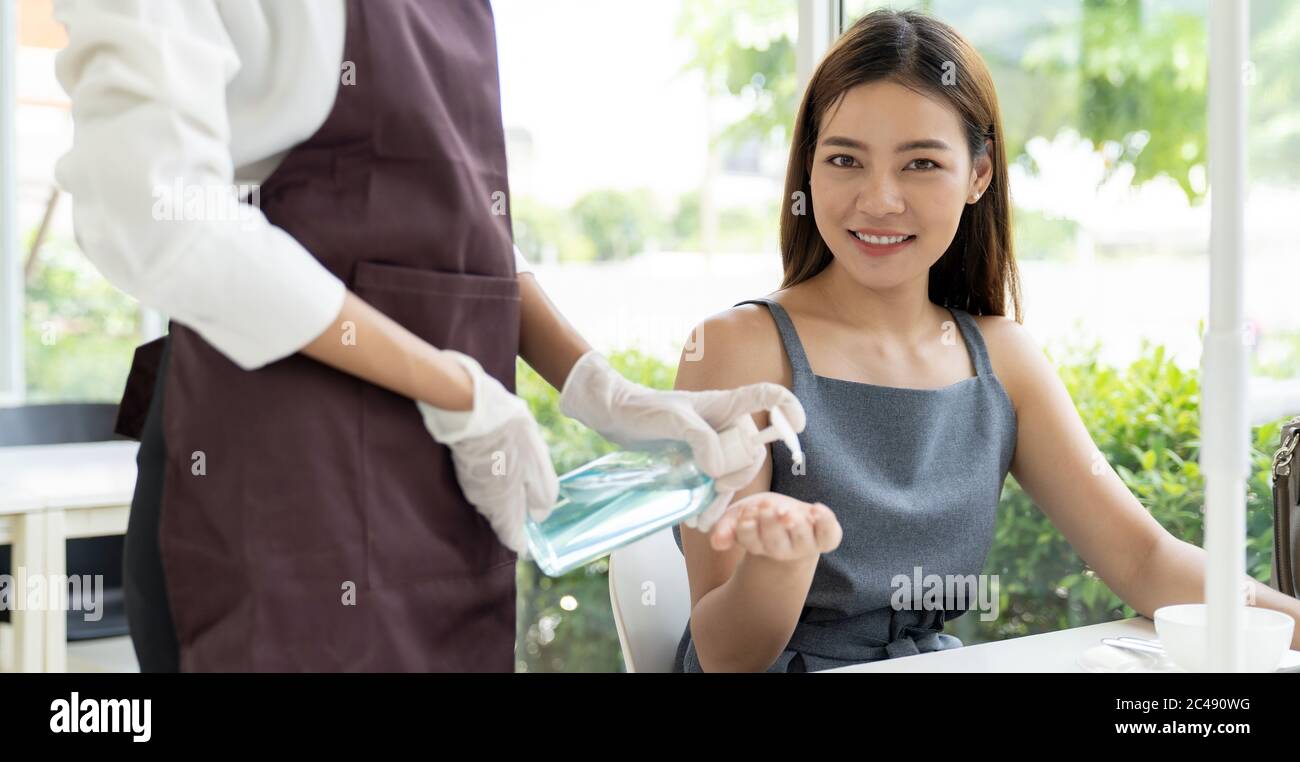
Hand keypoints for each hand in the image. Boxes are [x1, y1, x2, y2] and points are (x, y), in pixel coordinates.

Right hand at [417, 350, 557, 557]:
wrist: (474, 409)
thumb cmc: (512, 439)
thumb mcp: (538, 467)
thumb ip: (541, 495)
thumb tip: (539, 517)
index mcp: (505, 505)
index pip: (511, 536)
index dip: (521, 543)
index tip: (528, 548)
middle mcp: (485, 502)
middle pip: (501, 520)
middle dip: (513, 522)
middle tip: (527, 518)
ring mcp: (472, 486)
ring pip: (492, 503)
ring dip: (504, 502)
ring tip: (519, 493)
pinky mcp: (465, 470)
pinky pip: (484, 487)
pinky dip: (495, 485)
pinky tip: (504, 472)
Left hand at [558, 350, 805, 531]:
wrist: (617, 419)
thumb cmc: (646, 410)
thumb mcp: (673, 419)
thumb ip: (700, 439)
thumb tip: (718, 469)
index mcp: (726, 405)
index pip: (767, 397)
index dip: (787, 407)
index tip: (796, 425)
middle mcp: (726, 426)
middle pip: (752, 451)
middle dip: (739, 473)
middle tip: (717, 485)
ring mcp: (713, 447)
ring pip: (734, 475)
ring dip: (724, 498)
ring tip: (705, 518)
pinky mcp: (699, 464)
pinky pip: (715, 487)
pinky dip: (711, 504)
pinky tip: (699, 519)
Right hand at [708, 492, 840, 562]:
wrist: (790, 517)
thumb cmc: (762, 515)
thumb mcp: (739, 515)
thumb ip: (725, 527)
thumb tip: (716, 542)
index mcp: (759, 545)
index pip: (752, 541)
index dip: (748, 529)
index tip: (747, 513)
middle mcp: (783, 549)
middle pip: (776, 545)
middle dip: (770, 525)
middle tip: (766, 507)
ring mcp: (805, 545)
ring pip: (802, 541)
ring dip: (795, 526)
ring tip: (787, 511)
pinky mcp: (825, 538)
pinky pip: (830, 536)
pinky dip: (825, 523)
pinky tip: (816, 509)